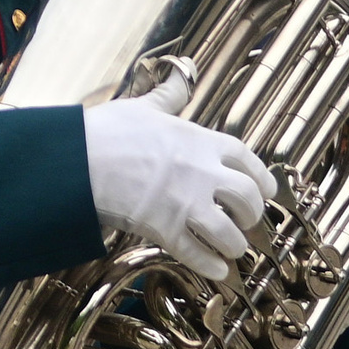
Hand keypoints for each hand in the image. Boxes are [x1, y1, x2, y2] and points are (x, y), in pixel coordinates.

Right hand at [84, 62, 277, 280]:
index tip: (267, 189)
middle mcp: (201, 173)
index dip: (261, 177)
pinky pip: (196, 253)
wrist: (81, 159)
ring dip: (235, 245)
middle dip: (253, 214)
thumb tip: (181, 76)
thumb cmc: (109, 131)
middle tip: (248, 222)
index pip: (246, 159)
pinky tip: (217, 272)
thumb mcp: (143, 106)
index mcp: (200, 140)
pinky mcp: (165, 229)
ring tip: (233, 250)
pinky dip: (210, 266)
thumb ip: (168, 96)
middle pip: (247, 198)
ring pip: (228, 232)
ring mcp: (186, 203)